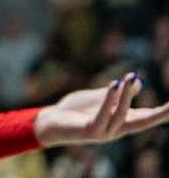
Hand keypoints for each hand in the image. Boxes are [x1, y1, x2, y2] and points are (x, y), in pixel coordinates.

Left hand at [34, 74, 168, 145]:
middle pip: (143, 122)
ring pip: (122, 115)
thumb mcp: (99, 97)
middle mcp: (117, 129)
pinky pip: (103, 114)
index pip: (147, 117)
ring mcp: (105, 132)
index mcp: (121, 121)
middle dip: (159, 114)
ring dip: (127, 95)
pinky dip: (109, 99)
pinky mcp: (91, 131)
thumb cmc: (75, 110)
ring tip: (131, 77)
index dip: (162, 112)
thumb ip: (118, 92)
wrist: (50, 121)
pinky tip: (114, 84)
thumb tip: (138, 81)